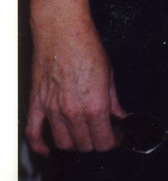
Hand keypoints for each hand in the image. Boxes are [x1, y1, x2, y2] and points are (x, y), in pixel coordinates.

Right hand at [26, 17, 126, 154]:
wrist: (62, 31)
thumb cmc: (85, 47)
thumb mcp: (109, 74)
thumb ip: (114, 100)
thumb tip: (121, 115)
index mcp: (95, 105)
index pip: (104, 141)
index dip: (112, 142)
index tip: (115, 137)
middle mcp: (73, 111)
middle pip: (84, 145)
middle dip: (95, 142)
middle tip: (100, 132)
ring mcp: (53, 110)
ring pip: (63, 143)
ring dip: (74, 144)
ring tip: (81, 135)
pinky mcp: (37, 104)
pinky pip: (33, 133)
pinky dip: (40, 146)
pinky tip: (48, 149)